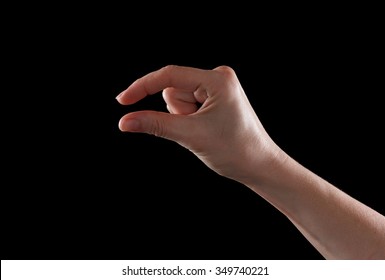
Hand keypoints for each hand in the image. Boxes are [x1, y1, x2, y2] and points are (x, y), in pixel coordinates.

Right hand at [116, 65, 282, 184]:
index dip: (143, 87)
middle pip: (173, 90)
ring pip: (178, 99)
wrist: (258, 166)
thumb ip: (155, 125)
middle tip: (198, 130)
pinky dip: (189, 119)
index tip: (122, 101)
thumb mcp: (190, 136)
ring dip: (183, 118)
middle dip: (178, 114)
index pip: (169, 76)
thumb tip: (124, 121)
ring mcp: (217, 87)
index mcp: (218, 80)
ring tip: (205, 131)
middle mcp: (218, 77)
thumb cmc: (234, 150)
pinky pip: (187, 105)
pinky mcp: (215, 98)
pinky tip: (207, 130)